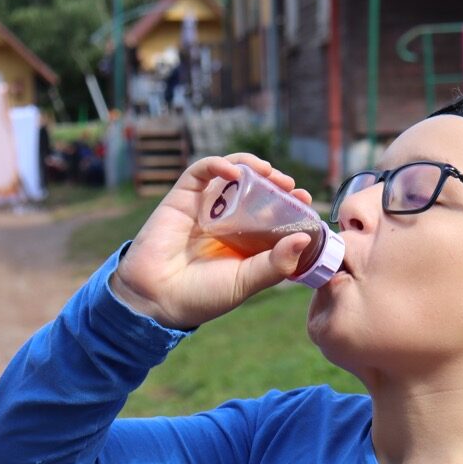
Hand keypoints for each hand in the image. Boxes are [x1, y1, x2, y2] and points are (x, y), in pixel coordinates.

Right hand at [109, 154, 314, 328]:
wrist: (157, 299)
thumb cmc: (203, 295)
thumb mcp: (247, 281)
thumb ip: (276, 263)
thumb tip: (305, 238)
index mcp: (248, 240)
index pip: (275, 213)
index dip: (292, 203)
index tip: (305, 200)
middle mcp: (229, 220)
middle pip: (257, 189)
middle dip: (276, 182)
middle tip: (289, 185)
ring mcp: (206, 206)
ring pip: (232, 173)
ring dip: (252, 166)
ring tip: (267, 171)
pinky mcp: (183, 197)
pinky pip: (201, 172)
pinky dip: (219, 164)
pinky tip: (235, 171)